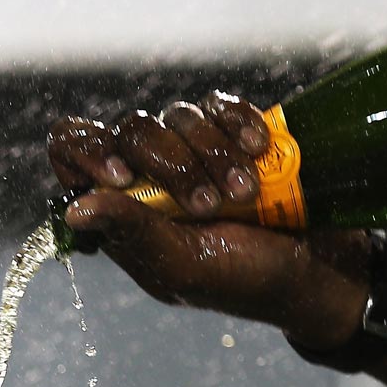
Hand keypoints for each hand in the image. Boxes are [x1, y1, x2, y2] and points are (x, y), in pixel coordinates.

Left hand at [48, 95, 369, 348]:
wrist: (315, 271)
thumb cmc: (244, 281)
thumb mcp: (181, 265)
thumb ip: (129, 232)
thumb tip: (72, 209)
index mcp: (123, 215)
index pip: (73, 157)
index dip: (86, 153)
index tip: (122, 176)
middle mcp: (150, 179)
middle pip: (131, 130)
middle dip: (172, 164)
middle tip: (207, 208)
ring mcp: (192, 153)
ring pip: (180, 116)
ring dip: (214, 155)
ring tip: (244, 196)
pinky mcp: (232, 134)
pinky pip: (220, 106)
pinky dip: (239, 124)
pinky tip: (260, 151)